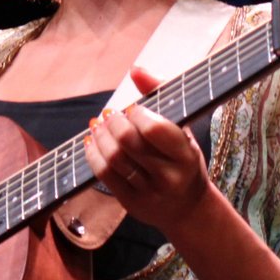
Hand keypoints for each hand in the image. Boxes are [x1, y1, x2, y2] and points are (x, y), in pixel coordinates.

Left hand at [83, 67, 212, 234]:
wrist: (188, 209)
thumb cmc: (184, 162)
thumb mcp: (183, 132)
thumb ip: (161, 97)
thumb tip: (135, 70)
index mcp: (186, 155)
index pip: (155, 129)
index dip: (136, 114)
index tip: (132, 109)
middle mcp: (169, 176)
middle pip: (129, 142)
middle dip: (113, 123)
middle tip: (110, 114)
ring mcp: (149, 193)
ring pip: (113, 158)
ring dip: (99, 137)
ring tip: (97, 125)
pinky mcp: (131, 204)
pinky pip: (104, 175)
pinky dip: (92, 154)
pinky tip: (91, 142)